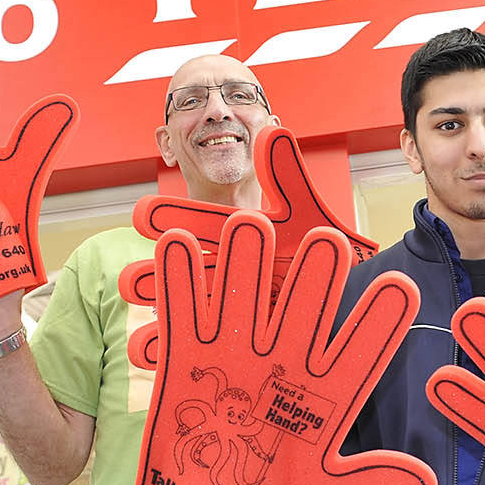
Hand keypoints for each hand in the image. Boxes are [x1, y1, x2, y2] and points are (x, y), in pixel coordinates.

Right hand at [120, 125, 378, 367]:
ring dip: (163, 320)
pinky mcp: (237, 344)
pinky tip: (146, 358)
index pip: (204, 225)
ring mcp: (232, 310)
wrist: (358, 296)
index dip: (177, 221)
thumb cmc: (333, 251)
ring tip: (135, 333)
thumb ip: (286, 176)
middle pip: (189, 273)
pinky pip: (199, 350)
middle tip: (126, 281)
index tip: (142, 215)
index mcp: (242, 238)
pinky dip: (171, 353)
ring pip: (189, 312)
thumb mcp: (309, 213)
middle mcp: (230, 274)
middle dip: (161, 278)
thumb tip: (271, 125)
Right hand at [126, 209, 435, 484]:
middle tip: (329, 240)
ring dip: (245, 265)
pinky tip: (170, 244)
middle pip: (304, 312)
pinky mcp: (189, 359)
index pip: (360, 351)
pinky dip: (177, 282)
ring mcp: (236, 355)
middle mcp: (284, 362)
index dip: (379, 322)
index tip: (400, 289)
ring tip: (249, 227)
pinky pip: (184, 314)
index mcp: (325, 392)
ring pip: (245, 299)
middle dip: (316, 279)